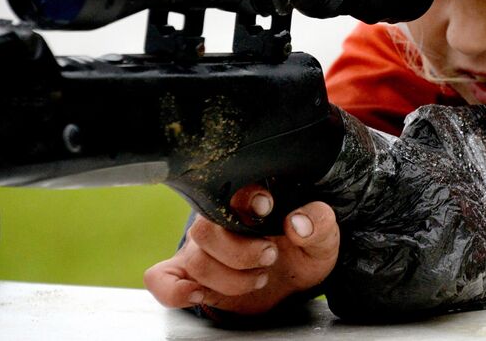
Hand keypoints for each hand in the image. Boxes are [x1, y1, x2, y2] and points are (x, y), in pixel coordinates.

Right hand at [144, 185, 339, 314]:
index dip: (247, 201)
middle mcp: (219, 220)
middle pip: (206, 230)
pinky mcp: (192, 275)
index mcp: (250, 200)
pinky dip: (173, 290)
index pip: (235, 190)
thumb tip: (298, 221)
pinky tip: (199, 294)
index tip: (267, 209)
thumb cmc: (304, 248)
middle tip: (270, 257)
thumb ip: (319, 224)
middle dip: (241, 252)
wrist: (295, 277)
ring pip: (196, 260)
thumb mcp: (324, 237)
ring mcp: (203, 248)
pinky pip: (161, 278)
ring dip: (230, 279)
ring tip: (260, 278)